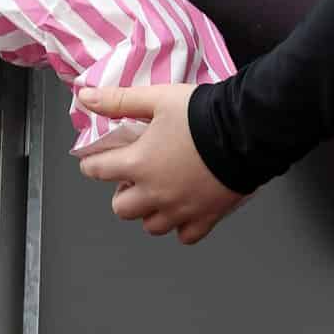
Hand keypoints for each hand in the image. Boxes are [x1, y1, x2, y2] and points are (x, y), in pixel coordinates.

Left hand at [74, 83, 246, 244]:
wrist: (246, 132)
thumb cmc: (203, 115)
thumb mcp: (158, 98)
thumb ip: (119, 100)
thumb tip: (87, 97)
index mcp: (138, 163)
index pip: (97, 171)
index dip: (93, 164)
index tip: (97, 161)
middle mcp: (155, 192)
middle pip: (122, 208)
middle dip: (123, 194)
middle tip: (135, 179)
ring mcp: (181, 208)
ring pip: (151, 226)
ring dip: (150, 213)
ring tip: (160, 196)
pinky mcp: (206, 216)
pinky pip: (186, 236)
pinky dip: (183, 227)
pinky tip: (186, 210)